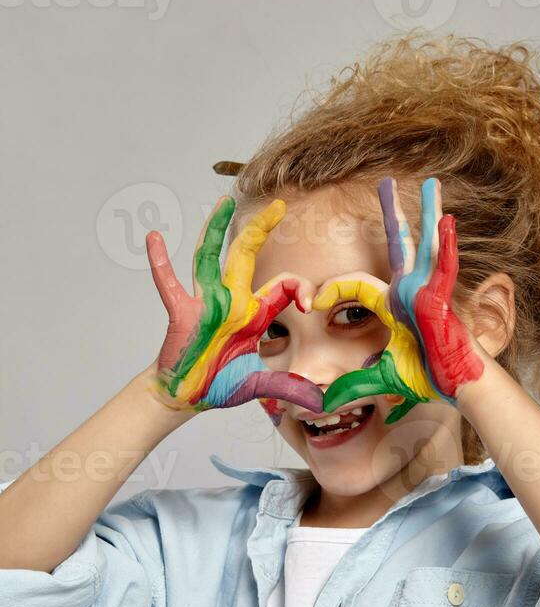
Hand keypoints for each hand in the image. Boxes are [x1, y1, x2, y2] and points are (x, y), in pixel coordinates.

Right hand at [145, 196, 323, 415]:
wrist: (187, 397)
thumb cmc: (219, 384)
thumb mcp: (259, 385)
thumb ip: (287, 388)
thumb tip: (320, 403)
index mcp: (253, 315)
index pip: (282, 286)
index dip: (299, 288)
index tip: (310, 303)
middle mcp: (231, 302)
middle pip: (246, 256)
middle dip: (261, 230)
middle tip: (280, 205)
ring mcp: (204, 304)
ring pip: (209, 259)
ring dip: (214, 231)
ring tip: (222, 203)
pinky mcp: (181, 313)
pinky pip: (169, 284)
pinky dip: (159, 263)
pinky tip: (153, 239)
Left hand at [317, 177, 485, 422]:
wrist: (453, 385)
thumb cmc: (425, 377)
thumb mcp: (378, 378)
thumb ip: (350, 386)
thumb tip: (322, 405)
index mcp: (393, 303)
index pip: (355, 285)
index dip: (331, 291)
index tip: (309, 303)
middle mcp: (410, 290)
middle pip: (398, 244)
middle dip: (393, 213)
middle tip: (387, 182)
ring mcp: (429, 291)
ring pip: (426, 245)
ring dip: (428, 215)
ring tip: (434, 184)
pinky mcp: (443, 298)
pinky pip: (444, 267)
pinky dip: (447, 245)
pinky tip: (448, 221)